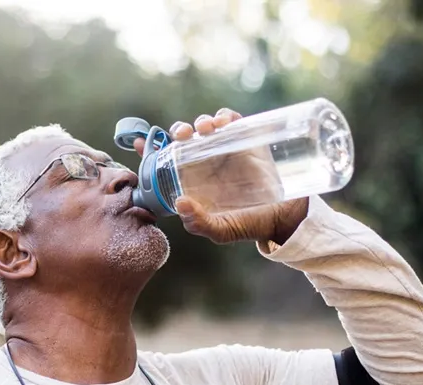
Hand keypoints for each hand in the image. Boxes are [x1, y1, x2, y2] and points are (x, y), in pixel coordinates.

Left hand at [133, 108, 307, 244]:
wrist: (284, 217)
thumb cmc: (249, 224)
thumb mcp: (221, 230)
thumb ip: (199, 223)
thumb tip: (180, 203)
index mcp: (193, 181)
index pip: (166, 161)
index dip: (150, 149)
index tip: (139, 144)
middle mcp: (206, 163)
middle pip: (185, 138)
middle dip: (179, 130)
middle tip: (183, 135)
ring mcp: (226, 150)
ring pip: (206, 126)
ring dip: (201, 122)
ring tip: (205, 130)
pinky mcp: (247, 140)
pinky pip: (232, 120)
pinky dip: (225, 116)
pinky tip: (223, 122)